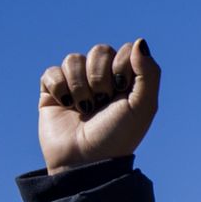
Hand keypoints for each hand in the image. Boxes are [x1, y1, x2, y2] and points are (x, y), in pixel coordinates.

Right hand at [37, 39, 159, 174]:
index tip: (123, 92)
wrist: (87, 160)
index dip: (122, 68)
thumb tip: (138, 41)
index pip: (124, 51)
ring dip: (80, 86)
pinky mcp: (52, 92)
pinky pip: (52, 71)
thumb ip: (149, 72)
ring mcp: (76, 84)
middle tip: (103, 102)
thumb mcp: (144, 106)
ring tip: (85, 109)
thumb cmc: (119, 135)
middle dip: (101, 77)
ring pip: (74, 59)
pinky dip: (59, 88)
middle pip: (99, 50)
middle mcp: (102, 78)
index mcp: (126, 80)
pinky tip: (66, 105)